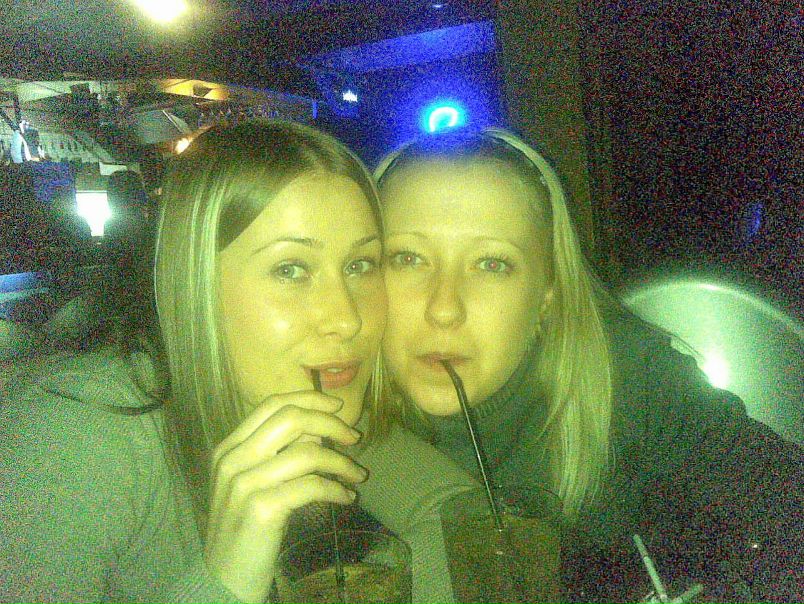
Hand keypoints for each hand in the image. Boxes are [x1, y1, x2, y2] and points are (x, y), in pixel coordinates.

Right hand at [203, 391, 366, 603]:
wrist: (223, 579)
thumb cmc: (244, 530)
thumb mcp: (251, 483)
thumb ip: (275, 453)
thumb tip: (318, 430)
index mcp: (228, 448)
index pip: (272, 405)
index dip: (309, 399)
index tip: (337, 406)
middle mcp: (232, 460)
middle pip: (291, 419)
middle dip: (330, 423)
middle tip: (354, 437)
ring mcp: (244, 483)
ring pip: (307, 452)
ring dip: (341, 462)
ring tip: (357, 476)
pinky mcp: (262, 508)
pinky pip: (312, 485)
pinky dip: (336, 489)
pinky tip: (347, 498)